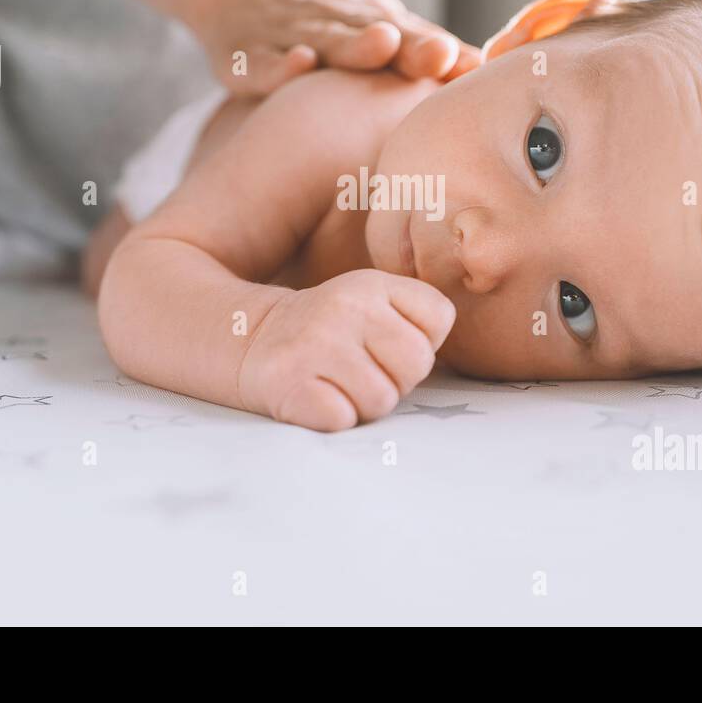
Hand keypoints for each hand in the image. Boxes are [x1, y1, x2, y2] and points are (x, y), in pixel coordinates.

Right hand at [187, 0, 471, 95]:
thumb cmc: (320, 28)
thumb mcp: (367, 32)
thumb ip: (416, 50)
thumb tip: (482, 66)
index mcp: (369, 22)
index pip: (413, 36)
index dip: (444, 50)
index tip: (477, 66)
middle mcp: (336, 22)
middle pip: (378, 33)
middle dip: (412, 46)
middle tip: (442, 55)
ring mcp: (291, 34)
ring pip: (326, 39)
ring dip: (354, 44)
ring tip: (383, 45)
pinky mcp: (247, 52)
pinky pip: (263, 62)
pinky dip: (279, 66)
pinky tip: (299, 66)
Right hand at [238, 269, 456, 430]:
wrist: (249, 339)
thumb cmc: (329, 333)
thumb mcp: (372, 302)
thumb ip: (417, 317)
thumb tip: (453, 352)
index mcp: (373, 282)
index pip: (439, 319)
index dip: (419, 341)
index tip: (384, 342)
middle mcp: (346, 305)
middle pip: (416, 366)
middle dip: (395, 378)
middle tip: (360, 369)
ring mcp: (315, 343)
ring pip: (382, 401)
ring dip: (362, 403)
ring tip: (336, 382)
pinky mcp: (289, 382)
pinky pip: (342, 419)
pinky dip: (332, 417)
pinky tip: (315, 396)